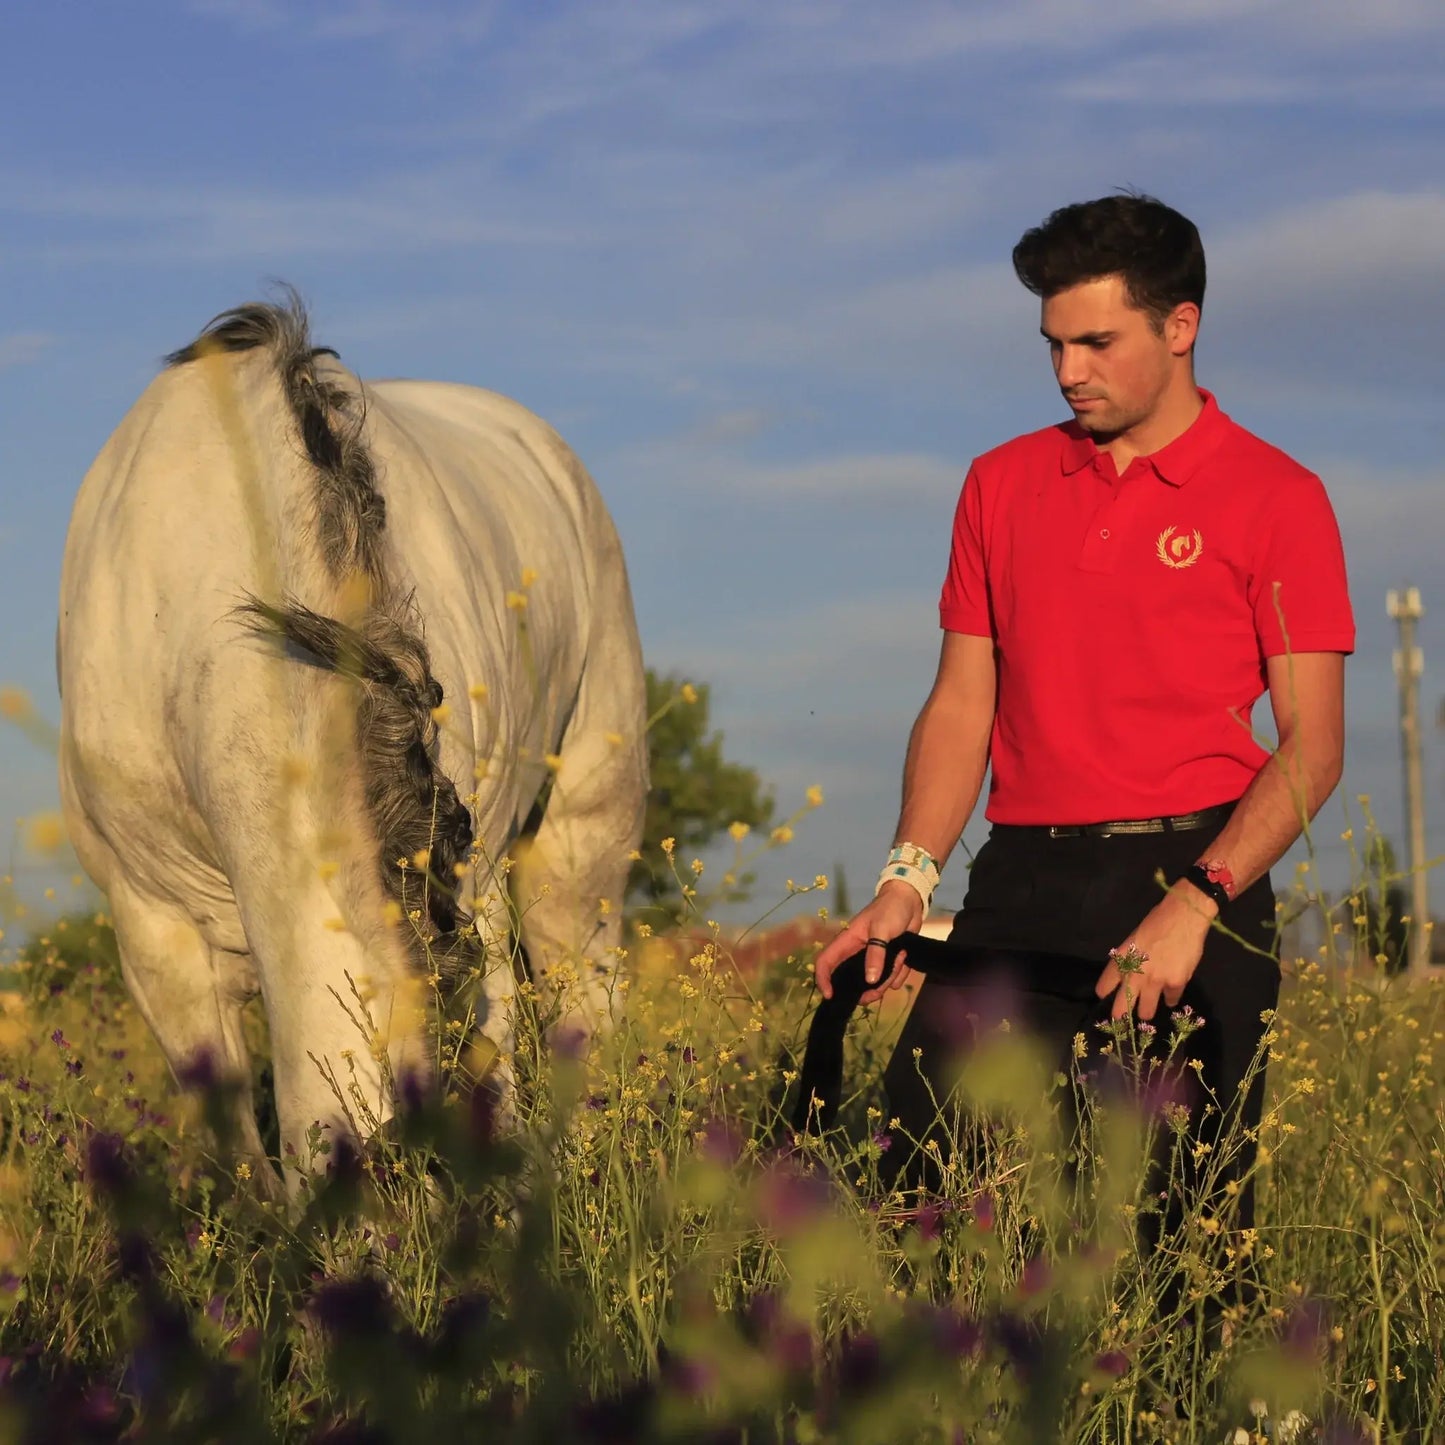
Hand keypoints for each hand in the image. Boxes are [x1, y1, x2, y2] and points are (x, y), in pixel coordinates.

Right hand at [813, 882, 921, 1004]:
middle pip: (851, 982)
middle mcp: (856, 954)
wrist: (911, 901)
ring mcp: (872, 959)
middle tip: (878, 992)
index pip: (825, 962)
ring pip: (874, 983)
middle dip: (865, 991)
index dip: (823, 980)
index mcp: (847, 942)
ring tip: (900, 958)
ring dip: (888, 978)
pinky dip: (900, 974)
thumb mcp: (882, 929)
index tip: (831, 996)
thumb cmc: (891, 909)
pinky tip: (905, 958)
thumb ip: (876, 954)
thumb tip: (870, 981)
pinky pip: (891, 979)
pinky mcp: (887, 961)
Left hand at [1094, 882, 1216, 1020]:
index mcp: (1122, 959)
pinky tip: (1170, 997)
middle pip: (1122, 1006)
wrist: (1183, 917)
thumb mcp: (1134, 939)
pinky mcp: (1175, 983)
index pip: (1106, 985)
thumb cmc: (1157, 922)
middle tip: (1121, 1020)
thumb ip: (1130, 959)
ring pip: (1146, 1011)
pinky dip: (1170, 999)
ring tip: (1146, 1013)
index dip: (1104, 993)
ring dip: (1146, 1012)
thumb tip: (1129, 974)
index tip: (1105, 997)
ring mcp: (1156, 981)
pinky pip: (1171, 1000)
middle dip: (1120, 1015)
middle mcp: (1136, 974)